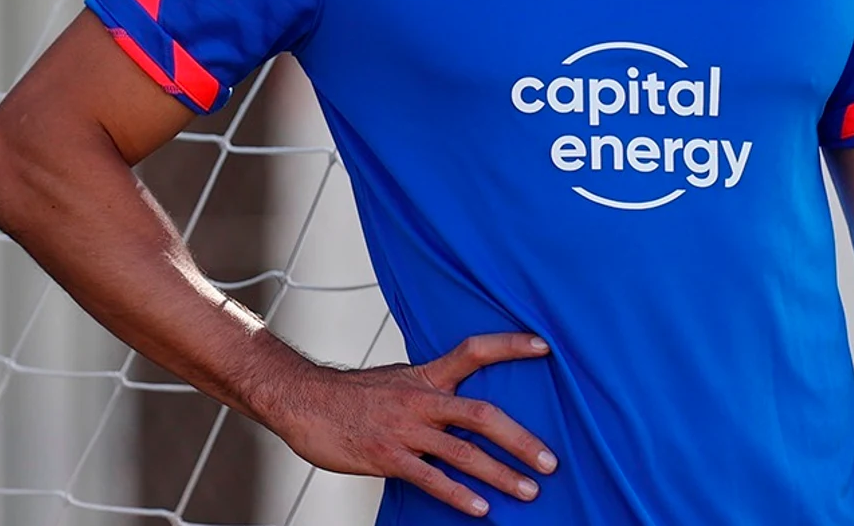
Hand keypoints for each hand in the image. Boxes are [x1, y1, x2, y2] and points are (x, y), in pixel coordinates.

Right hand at [271, 333, 558, 517]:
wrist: (303, 401)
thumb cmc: (354, 395)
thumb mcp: (398, 379)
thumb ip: (432, 389)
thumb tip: (463, 402)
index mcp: (427, 375)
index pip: (475, 351)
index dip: (510, 346)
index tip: (544, 345)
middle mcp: (421, 400)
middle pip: (483, 415)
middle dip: (521, 440)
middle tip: (551, 460)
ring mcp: (405, 430)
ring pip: (463, 453)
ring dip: (501, 474)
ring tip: (529, 490)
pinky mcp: (387, 457)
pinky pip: (431, 479)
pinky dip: (459, 495)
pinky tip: (481, 508)